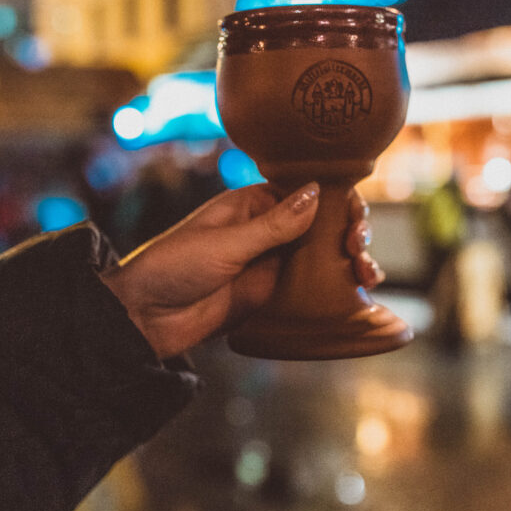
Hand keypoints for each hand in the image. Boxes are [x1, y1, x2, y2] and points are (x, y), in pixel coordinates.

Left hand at [102, 182, 383, 359]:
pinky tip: (357, 294)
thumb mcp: (225, 243)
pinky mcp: (270, 297)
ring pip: (323, 256)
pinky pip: (310, 289)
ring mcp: (270, 263)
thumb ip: (275, 224)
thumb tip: (317, 192)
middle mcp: (267, 230)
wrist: (143, 319)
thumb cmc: (172, 267)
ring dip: (350, 262)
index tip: (354, 222)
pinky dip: (335, 289)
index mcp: (253, 205)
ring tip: (367, 276)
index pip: (307, 194)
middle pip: (323, 224)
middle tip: (358, 251)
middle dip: (350, 233)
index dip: (338, 203)